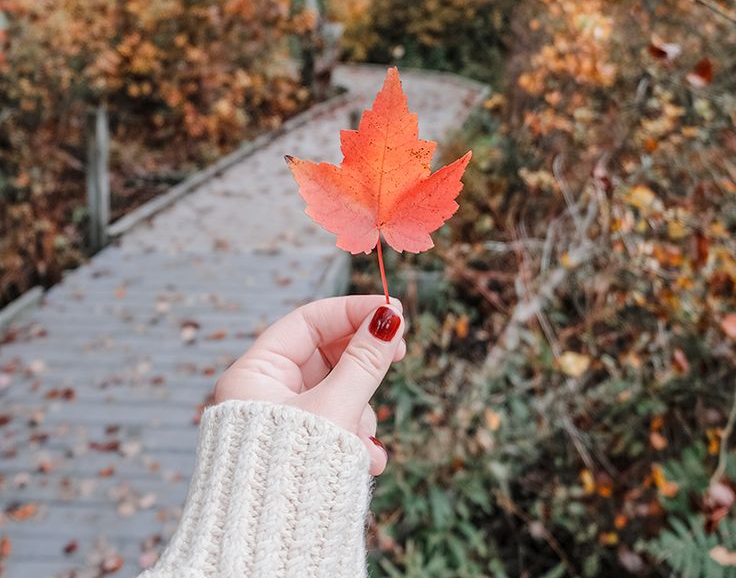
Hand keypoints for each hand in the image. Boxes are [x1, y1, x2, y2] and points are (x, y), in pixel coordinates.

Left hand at [214, 294, 405, 474]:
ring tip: (365, 437)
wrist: (270, 555)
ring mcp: (282, 422)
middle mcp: (263, 393)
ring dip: (361, 409)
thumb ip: (365, 362)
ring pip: (336, 392)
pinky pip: (335, 424)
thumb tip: (389, 316)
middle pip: (325, 355)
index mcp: (254, 374)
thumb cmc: (291, 476)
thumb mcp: (335, 410)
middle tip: (400, 351)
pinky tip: (368, 458)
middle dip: (362, 364)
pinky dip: (355, 435)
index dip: (351, 312)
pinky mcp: (299, 450)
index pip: (308, 321)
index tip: (392, 309)